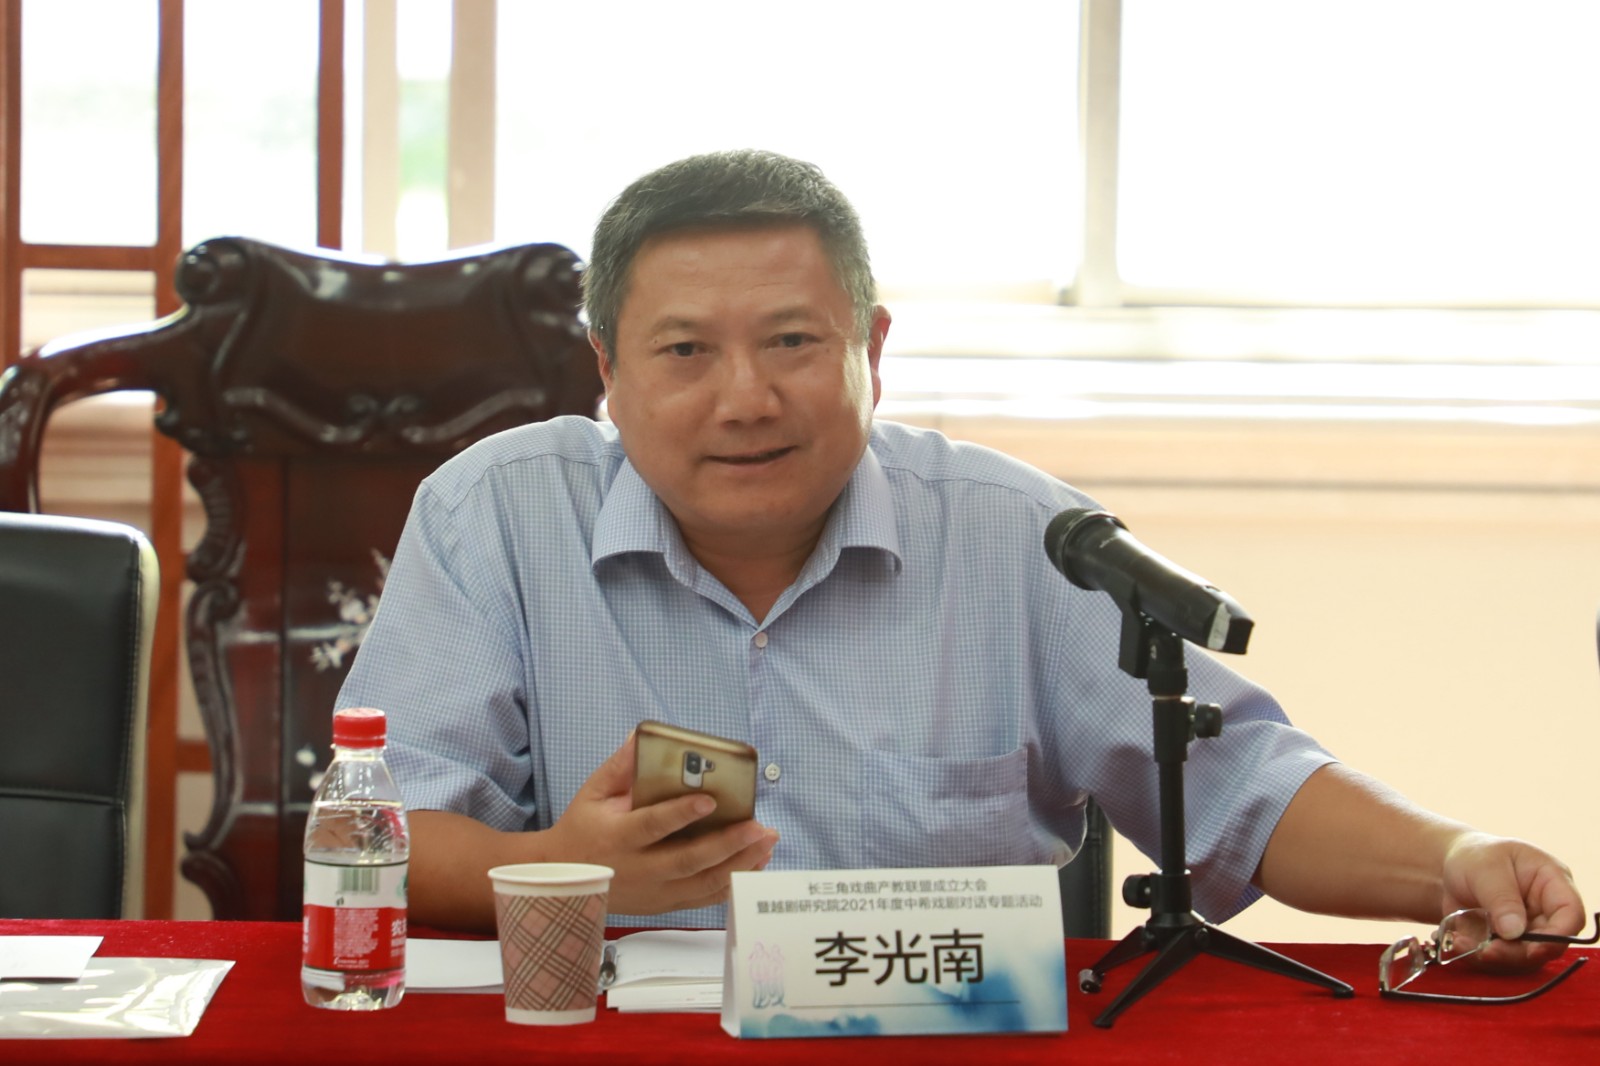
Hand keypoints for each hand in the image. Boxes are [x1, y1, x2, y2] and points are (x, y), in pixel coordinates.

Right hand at [540, 733, 778, 914]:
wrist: (566, 880)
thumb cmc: (583, 829)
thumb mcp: (593, 793)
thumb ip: (620, 767)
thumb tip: (640, 736)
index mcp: (619, 837)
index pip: (652, 826)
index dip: (680, 814)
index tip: (710, 801)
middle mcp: (640, 869)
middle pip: (688, 860)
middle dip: (728, 844)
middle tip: (759, 827)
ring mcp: (655, 891)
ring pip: (703, 883)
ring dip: (740, 864)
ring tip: (766, 842)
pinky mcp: (666, 904)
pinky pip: (705, 898)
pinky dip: (733, 883)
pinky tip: (756, 864)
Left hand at [1440, 831, 1586, 971]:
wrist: (1452, 866)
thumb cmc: (1477, 856)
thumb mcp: (1485, 867)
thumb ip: (1501, 898)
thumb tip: (1514, 932)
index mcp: (1552, 883)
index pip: (1570, 914)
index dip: (1558, 935)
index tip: (1533, 948)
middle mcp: (1546, 912)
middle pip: (1547, 944)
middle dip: (1517, 953)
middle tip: (1487, 950)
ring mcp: (1527, 931)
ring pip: (1524, 959)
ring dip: (1495, 958)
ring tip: (1461, 942)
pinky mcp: (1507, 945)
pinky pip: (1499, 961)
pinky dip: (1477, 956)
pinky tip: (1457, 941)